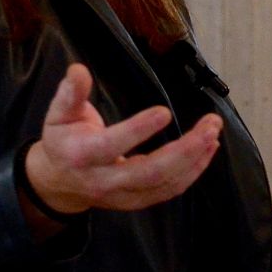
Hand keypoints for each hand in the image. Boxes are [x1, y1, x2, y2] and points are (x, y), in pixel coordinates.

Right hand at [22, 63, 219, 215]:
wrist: (58, 184)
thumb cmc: (62, 141)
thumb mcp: (58, 114)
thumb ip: (70, 93)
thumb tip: (78, 69)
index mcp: (82, 155)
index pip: (112, 145)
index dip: (138, 130)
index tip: (164, 111)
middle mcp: (104, 180)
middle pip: (149, 172)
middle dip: (184, 149)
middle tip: (209, 125)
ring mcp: (123, 195)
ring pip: (164, 183)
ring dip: (195, 159)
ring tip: (212, 132)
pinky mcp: (137, 201)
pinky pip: (169, 190)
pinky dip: (193, 172)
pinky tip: (207, 150)